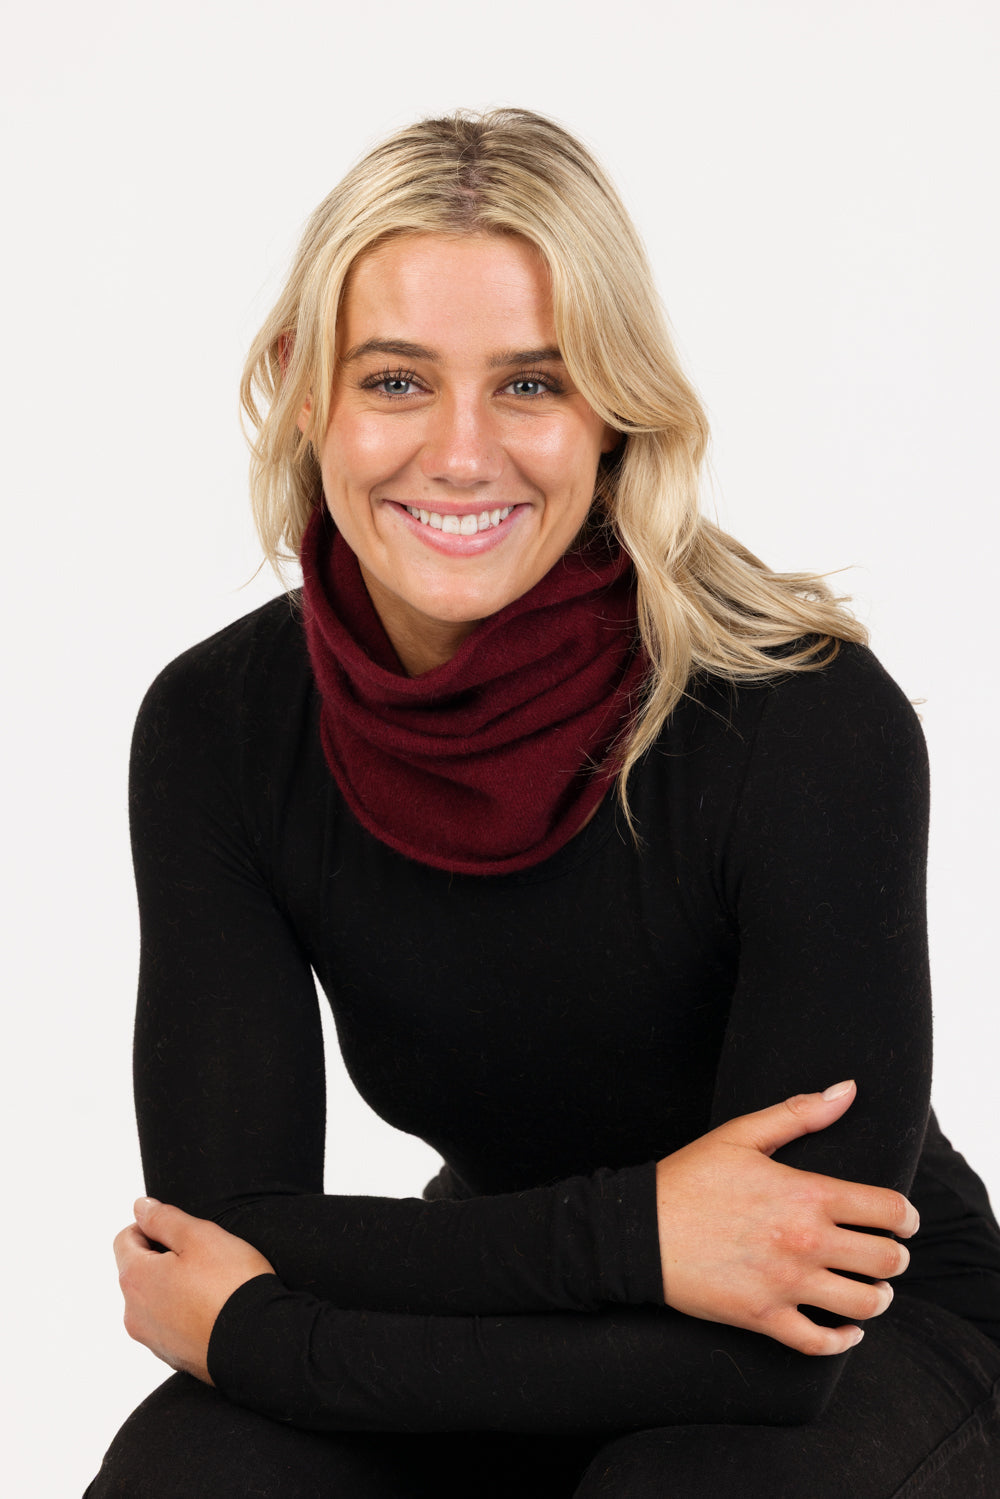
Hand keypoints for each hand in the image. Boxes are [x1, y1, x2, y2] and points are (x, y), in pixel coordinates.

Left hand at [114, 1198, 274, 1382]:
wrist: (257, 1343)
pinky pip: (170, 1323)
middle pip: (139, 1270)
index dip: (152, 1227)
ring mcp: (151, 1339)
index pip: (125, 1239)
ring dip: (174, 1285)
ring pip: (155, 1298)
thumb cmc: (230, 1287)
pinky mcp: (171, 1356)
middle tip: (204, 1256)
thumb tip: (141, 1207)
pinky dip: (185, 1312)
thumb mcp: (199, 1236)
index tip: (183, 1232)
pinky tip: (214, 1308)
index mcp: (135, 1279)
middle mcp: (133, 1313)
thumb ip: (164, 1218)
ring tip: (212, 1284)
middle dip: (165, 1257)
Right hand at [655, 1080, 918, 1356]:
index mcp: (806, 1193)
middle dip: (895, 1256)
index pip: (888, 1210)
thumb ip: (800, 1112)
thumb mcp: (741, 1134)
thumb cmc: (690, 1178)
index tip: (902, 1220)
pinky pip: (821, 1342)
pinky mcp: (764, 1317)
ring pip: (864, 1304)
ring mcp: (786, 1284)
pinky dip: (843, 1340)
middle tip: (886, 1253)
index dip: (905, 1216)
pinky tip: (845, 1327)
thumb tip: (847, 1090)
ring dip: (877, 1298)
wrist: (638, 1230)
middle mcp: (804, 1241)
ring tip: (871, 1289)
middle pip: (886, 1260)